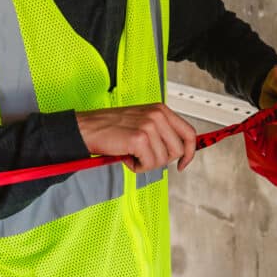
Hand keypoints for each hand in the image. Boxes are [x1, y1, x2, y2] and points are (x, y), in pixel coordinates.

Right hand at [76, 103, 196, 173]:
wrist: (87, 128)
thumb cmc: (111, 127)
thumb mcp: (142, 121)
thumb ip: (161, 131)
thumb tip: (178, 150)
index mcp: (161, 110)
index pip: (189, 133)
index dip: (189, 152)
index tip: (183, 163)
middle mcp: (158, 115)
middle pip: (178, 150)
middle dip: (161, 160)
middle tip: (143, 155)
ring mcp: (149, 126)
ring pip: (162, 160)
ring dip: (146, 163)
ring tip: (131, 153)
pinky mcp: (139, 139)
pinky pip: (148, 164)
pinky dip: (136, 166)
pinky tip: (126, 156)